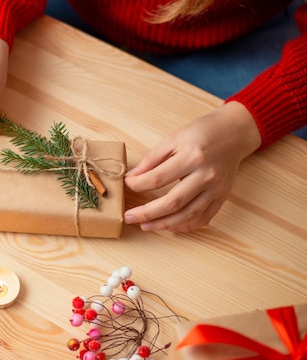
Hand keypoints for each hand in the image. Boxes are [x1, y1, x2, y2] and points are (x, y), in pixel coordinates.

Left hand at [123, 101, 261, 231]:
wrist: (234, 133)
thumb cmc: (201, 133)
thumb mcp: (173, 138)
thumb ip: (152, 159)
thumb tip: (132, 177)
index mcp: (192, 157)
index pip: (157, 179)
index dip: (138, 185)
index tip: (126, 185)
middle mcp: (206, 176)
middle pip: (173, 202)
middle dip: (147, 213)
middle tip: (129, 217)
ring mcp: (216, 189)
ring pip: (188, 215)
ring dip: (164, 224)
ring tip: (145, 226)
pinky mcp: (222, 197)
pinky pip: (203, 218)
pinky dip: (185, 226)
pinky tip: (170, 226)